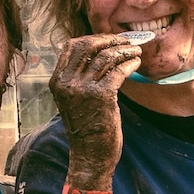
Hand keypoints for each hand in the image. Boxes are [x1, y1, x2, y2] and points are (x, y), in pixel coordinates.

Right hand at [49, 35, 141, 185]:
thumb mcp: (73, 100)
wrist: (90, 154)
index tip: (109, 40)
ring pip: (106, 56)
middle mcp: (67, 82)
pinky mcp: (101, 96)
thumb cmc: (86, 128)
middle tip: (126, 42)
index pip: (72, 46)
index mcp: (57, 81)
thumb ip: (79, 78)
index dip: (93, 39)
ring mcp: (83, 89)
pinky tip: (135, 64)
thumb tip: (99, 54)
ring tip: (135, 51)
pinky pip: (118, 70)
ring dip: (124, 50)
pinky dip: (129, 64)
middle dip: (110, 40)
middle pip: (89, 46)